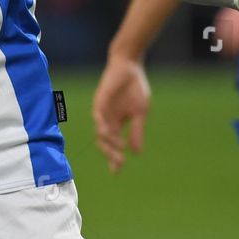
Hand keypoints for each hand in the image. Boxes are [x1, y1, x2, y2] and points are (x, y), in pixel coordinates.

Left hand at [93, 57, 150, 172]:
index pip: (114, 145)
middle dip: (111, 154)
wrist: (130, 66)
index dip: (114, 158)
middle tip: (119, 163)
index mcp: (117, 123)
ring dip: (109, 143)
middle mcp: (108, 120)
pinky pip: (98, 118)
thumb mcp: (140, 113)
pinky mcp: (99, 102)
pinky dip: (103, 128)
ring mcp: (102, 112)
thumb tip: (136, 153)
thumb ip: (137, 131)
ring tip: (119, 151)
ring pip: (101, 133)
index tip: (116, 172)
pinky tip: (109, 134)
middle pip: (105, 142)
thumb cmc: (135, 88)